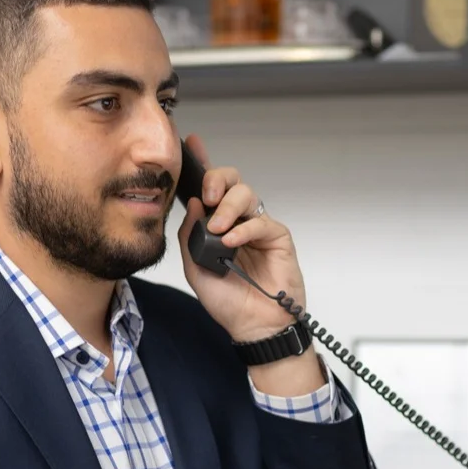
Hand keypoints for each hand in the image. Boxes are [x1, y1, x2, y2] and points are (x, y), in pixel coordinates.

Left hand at [176, 134, 305, 343]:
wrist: (253, 326)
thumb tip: (193, 204)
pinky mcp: (278, 237)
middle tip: (207, 197)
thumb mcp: (195, 268)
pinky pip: (261, 221)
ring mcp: (258, 227)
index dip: (202, 163)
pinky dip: (244, 229)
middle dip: (216, 179)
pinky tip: (232, 242)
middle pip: (230, 180)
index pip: (209, 188)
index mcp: (217, 225)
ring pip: (246, 194)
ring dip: (228, 207)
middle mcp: (238, 221)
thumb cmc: (228, 301)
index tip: (191, 143)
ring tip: (218, 230)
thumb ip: (189, 235)